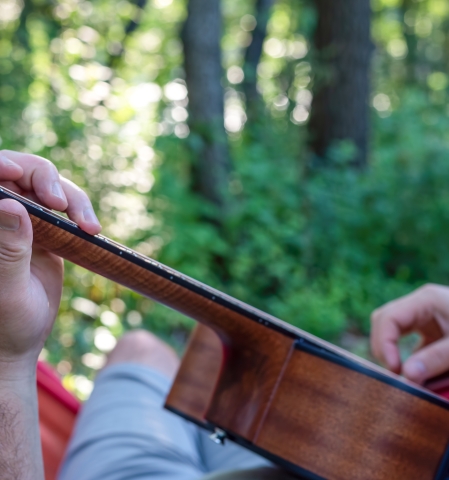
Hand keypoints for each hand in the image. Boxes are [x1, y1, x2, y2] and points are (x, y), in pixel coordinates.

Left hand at [0, 150, 100, 377]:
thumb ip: (8, 250)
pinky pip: (66, 207)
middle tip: (62, 204)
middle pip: (22, 174)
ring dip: (72, 199)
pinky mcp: (45, 230)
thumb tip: (11, 205)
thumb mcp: (7, 290)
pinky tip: (91, 229)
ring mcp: (23, 221)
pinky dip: (81, 212)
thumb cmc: (6, 322)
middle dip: (45, 180)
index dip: (0, 166)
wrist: (21, 339)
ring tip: (89, 227)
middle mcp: (1, 217)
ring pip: (48, 186)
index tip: (15, 173)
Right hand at [371, 284, 448, 384]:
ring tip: (402, 373)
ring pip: (392, 328)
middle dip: (384, 347)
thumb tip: (407, 377)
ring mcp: (425, 313)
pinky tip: (418, 372)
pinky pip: (408, 338)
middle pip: (384, 320)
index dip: (385, 344)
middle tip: (394, 373)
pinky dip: (408, 355)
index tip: (394, 370)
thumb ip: (436, 359)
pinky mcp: (431, 326)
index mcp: (426, 299)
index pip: (389, 317)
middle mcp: (421, 303)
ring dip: (392, 350)